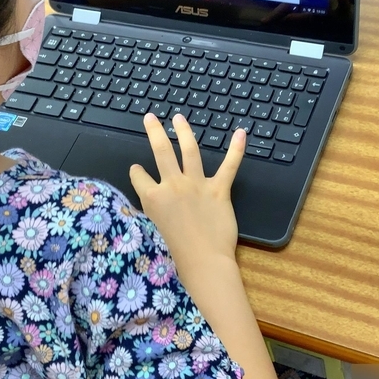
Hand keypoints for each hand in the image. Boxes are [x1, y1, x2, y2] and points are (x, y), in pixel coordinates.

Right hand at [129, 113, 245, 265]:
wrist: (204, 260)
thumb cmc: (178, 252)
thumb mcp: (156, 227)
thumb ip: (156, 208)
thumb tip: (158, 199)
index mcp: (153, 198)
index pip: (139, 176)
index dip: (137, 172)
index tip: (137, 169)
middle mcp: (173, 185)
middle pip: (161, 151)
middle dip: (154, 131)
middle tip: (150, 118)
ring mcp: (196, 185)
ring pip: (189, 150)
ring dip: (184, 131)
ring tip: (179, 119)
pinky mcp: (219, 190)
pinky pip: (229, 166)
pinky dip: (237, 149)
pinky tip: (241, 133)